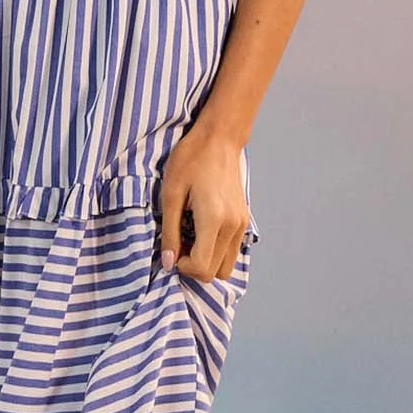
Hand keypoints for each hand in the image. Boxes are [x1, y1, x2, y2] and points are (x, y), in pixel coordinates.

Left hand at [158, 124, 251, 281]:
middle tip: (179, 244)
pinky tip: (202, 231)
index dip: (182, 266)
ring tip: (190, 238)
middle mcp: (233, 226)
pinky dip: (216, 251)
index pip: (201, 267)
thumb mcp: (171, 194)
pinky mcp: (244, 220)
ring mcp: (242, 224)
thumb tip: (168, 263)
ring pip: (226, 266)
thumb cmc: (191, 160)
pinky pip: (232, 251)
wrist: (219, 139)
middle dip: (193, 266)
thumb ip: (169, 232)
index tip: (172, 248)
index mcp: (214, 220)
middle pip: (215, 273)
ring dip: (206, 261)